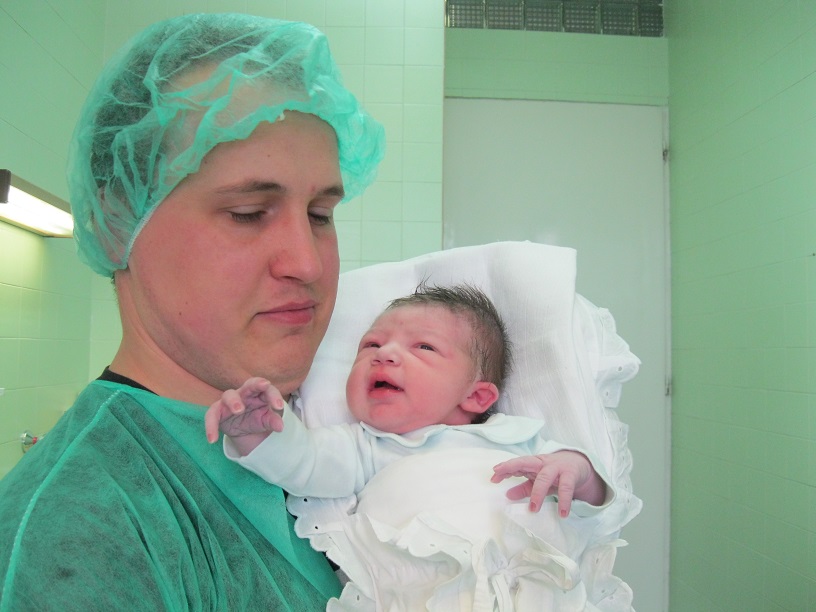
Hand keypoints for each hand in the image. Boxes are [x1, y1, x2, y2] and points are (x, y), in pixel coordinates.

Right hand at [204, 377, 285, 451]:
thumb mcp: (267, 421)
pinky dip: (210, 426)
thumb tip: (280, 427)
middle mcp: (245, 393)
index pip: (268, 390)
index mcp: (260, 393)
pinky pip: (211, 415)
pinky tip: (212, 439)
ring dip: (233, 401)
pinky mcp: (218, 411)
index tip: (279, 407)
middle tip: (263, 386)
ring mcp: (230, 400)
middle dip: (255, 385)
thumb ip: (273, 421)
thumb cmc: (258, 418)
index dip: (274, 396)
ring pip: (228, 395)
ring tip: (238, 410)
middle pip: (249, 384)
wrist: (246, 429)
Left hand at [491, 450, 605, 516]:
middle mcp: (543, 463)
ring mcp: (557, 467)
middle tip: (501, 481)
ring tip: (533, 509)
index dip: (504, 469)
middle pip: (526, 462)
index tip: (493, 477)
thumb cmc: (554, 473)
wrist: (580, 464)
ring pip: (545, 477)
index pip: (516, 463)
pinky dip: (564, 501)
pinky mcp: (570, 474)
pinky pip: (566, 488)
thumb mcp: (537, 480)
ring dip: (538, 493)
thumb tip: (507, 495)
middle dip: (513, 468)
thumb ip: (523, 487)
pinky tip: (562, 513)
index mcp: (533, 463)